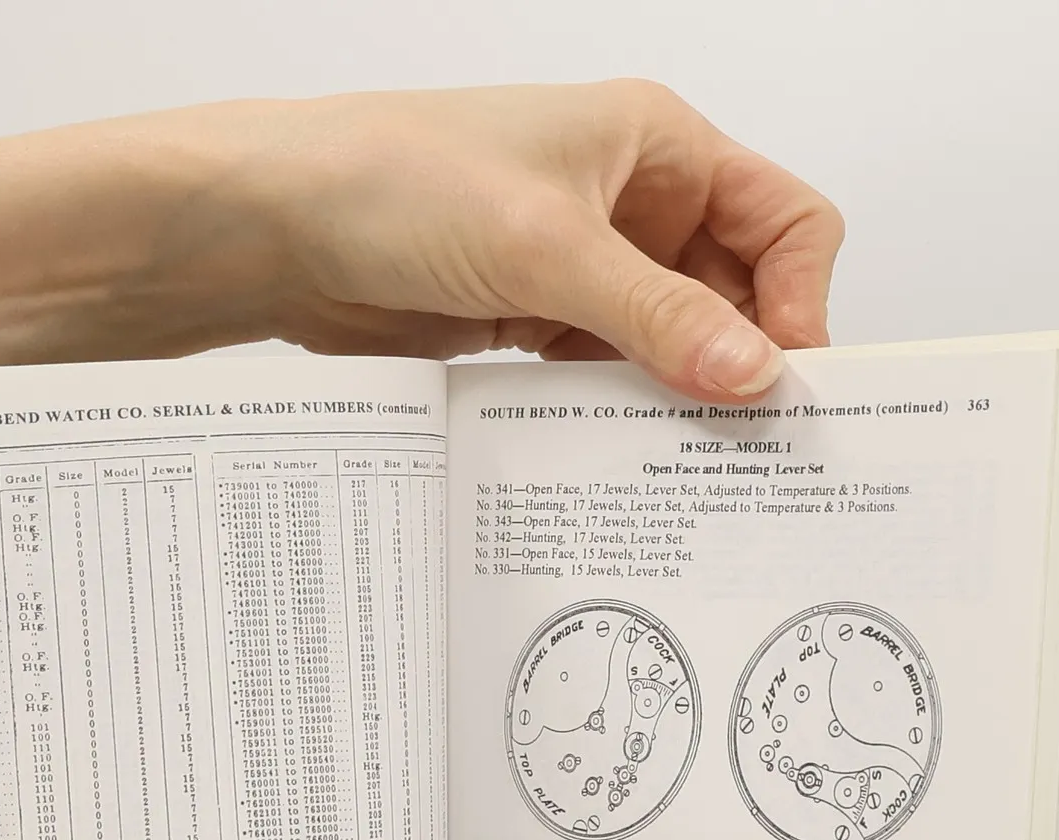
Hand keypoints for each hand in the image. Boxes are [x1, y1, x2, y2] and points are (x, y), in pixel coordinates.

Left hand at [0, 80, 842, 565]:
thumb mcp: (541, 246)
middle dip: (739, 369)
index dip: (799, 307)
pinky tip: (603, 466)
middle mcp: (626, 200)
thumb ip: (655, 317)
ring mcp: (576, 268)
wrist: (259, 227)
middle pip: (733, 295)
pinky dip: (607, 420)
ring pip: (665, 347)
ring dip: (669, 404)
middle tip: (743, 460)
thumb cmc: (384, 178)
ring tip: (673, 477)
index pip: (784, 224)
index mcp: (656, 144)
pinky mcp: (524, 324)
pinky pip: (596, 380)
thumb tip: (754, 381)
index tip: (783, 394)